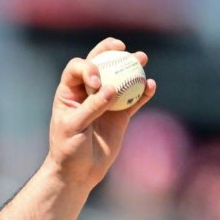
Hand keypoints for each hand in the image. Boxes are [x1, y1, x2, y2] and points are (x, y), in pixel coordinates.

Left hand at [46, 38, 156, 189]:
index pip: (77, 68)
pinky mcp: (120, 115)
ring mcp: (105, 102)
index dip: (88, 67)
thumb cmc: (68, 149)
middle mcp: (87, 93)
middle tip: (121, 47)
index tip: (96, 83)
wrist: (79, 172)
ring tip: (142, 58)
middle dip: (109, 51)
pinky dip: (143, 92)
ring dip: (131, 67)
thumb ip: (92, 107)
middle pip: (99, 64)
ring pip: (120, 78)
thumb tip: (112, 88)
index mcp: (69, 92)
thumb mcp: (74, 127)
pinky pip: (134, 100)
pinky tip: (151, 85)